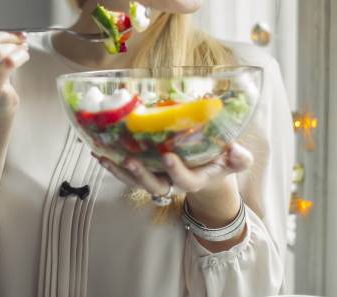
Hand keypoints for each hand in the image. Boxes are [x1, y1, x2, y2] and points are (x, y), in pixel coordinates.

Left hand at [93, 142, 253, 199]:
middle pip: (155, 186)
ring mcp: (157, 178)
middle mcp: (173, 182)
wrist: (207, 167)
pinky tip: (98, 152)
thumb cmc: (219, 160)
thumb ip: (238, 158)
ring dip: (119, 171)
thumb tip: (237, 151)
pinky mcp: (145, 171)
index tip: (168, 156)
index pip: (185, 181)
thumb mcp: (234, 159)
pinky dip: (112, 163)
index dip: (176, 171)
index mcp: (195, 179)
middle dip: (142, 175)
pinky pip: (126, 172)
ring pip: (136, 181)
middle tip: (131, 160)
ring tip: (105, 157)